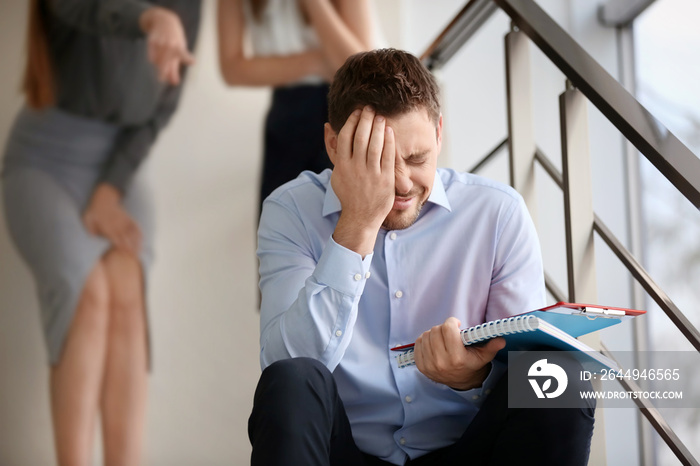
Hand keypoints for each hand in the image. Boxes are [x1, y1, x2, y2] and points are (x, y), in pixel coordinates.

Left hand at [82, 184, 141, 255]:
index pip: (115, 236)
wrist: (103, 197)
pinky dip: (140, 234)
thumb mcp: (87, 219)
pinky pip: (136, 226)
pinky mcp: (128, 218)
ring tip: (138, 253)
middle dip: (130, 246)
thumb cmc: (93, 211)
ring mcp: (124, 220)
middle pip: (125, 236)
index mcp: (106, 224)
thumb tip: (95, 238)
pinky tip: (141, 242)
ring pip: (132, 233)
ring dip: (136, 242)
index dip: (120, 244)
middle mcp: (117, 223)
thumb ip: (90, 229)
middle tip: (134, 257)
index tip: (124, 252)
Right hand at [140, 7, 194, 84]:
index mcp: (180, 48)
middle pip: (166, 62)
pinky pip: (151, 56)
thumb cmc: (175, 40)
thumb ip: (175, 68)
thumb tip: (174, 83)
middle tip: (161, 79)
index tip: (193, 61)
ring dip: (159, 66)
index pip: (184, 55)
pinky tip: (155, 59)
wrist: (164, 21)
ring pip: (157, 60)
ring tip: (162, 63)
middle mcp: (171, 45)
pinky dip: (153, 59)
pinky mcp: (152, 41)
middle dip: (164, 71)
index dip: (188, 58)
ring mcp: (161, 43)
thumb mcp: (178, 52)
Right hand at [326, 106, 394, 255]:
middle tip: (371, 107)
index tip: (358, 111)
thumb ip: (334, 151)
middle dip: (366, 119)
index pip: (346, 137)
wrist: (361, 217)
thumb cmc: (349, 194)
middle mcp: (356, 168)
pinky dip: (389, 142)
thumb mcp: (337, 174)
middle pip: (361, 137)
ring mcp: (371, 174)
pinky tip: (390, 131)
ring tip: (381, 116)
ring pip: (375, 145)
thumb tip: (327, 127)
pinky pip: (388, 157)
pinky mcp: (385, 179)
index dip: (352, 121)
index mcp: (342, 166)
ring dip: (378, 127)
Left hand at [414, 317, 505, 390]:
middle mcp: (441, 362)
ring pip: (425, 335)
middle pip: (435, 330)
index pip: (447, 329)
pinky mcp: (421, 366)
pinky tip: (433, 343)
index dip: (452, 322)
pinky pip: (418, 343)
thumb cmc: (471, 364)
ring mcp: (429, 365)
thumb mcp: (484, 356)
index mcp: (457, 358)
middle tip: (449, 332)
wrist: (460, 381)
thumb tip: (501, 339)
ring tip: (442, 338)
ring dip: (433, 333)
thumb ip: (492, 347)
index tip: (456, 325)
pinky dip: (424, 340)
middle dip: (443, 328)